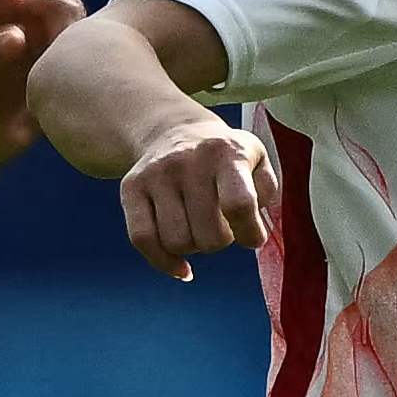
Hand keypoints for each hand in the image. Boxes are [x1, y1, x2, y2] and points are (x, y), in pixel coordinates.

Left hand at [0, 0, 86, 163]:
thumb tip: (18, 36)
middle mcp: (16, 8)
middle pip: (55, 0)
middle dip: (58, 30)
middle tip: (50, 63)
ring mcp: (41, 33)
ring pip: (77, 26)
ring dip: (70, 51)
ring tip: (47, 83)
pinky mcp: (58, 60)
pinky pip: (84, 53)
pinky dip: (78, 68)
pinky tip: (58, 91)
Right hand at [116, 110, 277, 278]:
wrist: (175, 130)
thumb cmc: (225, 158)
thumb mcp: (257, 160)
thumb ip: (266, 192)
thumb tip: (254, 229)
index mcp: (227, 153)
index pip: (239, 204)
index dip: (250, 233)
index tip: (253, 238)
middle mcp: (188, 161)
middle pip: (208, 235)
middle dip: (221, 241)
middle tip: (222, 225)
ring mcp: (156, 174)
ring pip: (177, 242)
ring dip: (194, 247)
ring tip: (199, 227)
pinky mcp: (130, 187)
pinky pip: (142, 240)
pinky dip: (164, 262)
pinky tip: (182, 266)